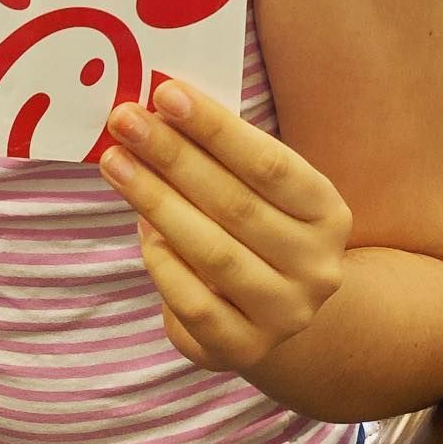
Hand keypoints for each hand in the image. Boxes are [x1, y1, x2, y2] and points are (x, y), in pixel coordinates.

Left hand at [100, 79, 350, 374]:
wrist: (276, 308)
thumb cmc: (255, 223)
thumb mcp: (257, 186)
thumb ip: (218, 152)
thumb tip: (155, 110)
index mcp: (327, 213)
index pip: (269, 164)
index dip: (215, 128)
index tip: (165, 93)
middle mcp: (316, 268)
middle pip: (235, 205)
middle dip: (172, 156)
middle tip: (124, 120)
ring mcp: (284, 315)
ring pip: (212, 253)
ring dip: (155, 201)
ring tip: (115, 162)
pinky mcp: (243, 350)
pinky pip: (192, 302)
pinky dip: (162, 261)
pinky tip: (140, 228)